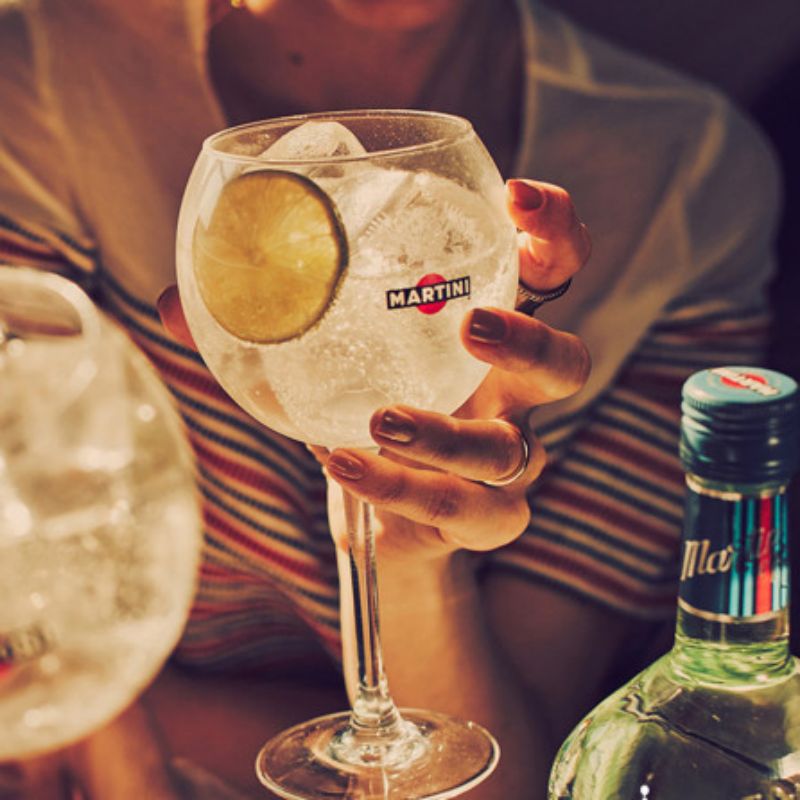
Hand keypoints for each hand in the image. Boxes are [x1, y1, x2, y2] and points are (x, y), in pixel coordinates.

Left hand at [158, 179, 590, 561]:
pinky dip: (400, 489)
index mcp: (487, 328)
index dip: (553, 230)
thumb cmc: (354, 410)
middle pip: (567, 365)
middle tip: (472, 327)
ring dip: (450, 436)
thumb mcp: (316, 359)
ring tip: (382, 420)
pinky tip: (343, 463)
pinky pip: (460, 511)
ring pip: (513, 454)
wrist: (376, 512)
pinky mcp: (480, 520)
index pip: (552, 270)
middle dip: (531, 341)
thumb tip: (171, 301)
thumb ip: (259, 328)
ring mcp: (503, 463)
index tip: (516, 196)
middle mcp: (511, 396)